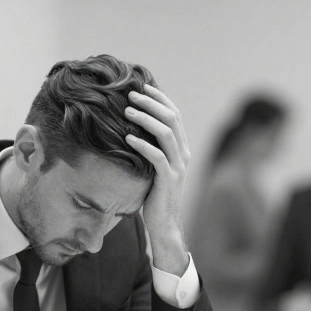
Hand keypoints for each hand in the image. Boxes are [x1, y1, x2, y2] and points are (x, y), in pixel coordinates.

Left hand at [124, 84, 191, 275]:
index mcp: (182, 148)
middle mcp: (183, 154)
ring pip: (166, 134)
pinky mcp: (168, 179)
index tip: (143, 87)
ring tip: (127, 110)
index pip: (175, 115)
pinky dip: (142, 144)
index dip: (160, 99)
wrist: (165, 223)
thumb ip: (152, 148)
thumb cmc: (155, 194)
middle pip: (172, 119)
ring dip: (145, 119)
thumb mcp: (156, 167)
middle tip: (131, 94)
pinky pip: (156, 156)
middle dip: (151, 103)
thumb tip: (133, 126)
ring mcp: (177, 167)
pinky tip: (127, 137)